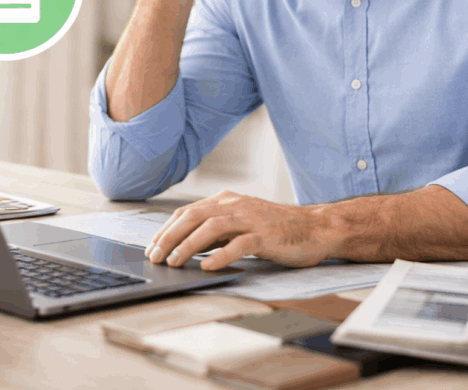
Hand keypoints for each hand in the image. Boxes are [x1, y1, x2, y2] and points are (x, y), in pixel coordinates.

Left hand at [145, 190, 330, 270]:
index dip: (166, 229)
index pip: (187, 212)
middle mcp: (235, 205)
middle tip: (155, 256)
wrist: (315, 228)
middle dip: (169, 237)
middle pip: (193, 216)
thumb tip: (186, 247)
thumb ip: (216, 232)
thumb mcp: (240, 225)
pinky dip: (221, 256)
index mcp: (226, 200)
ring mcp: (251, 219)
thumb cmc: (276, 230)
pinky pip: (239, 244)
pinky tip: (207, 267)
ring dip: (188, 246)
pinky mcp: (266, 236)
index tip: (152, 247)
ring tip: (174, 262)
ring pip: (212, 227)